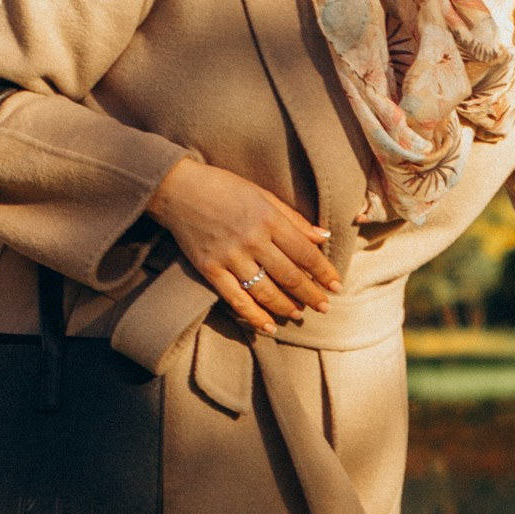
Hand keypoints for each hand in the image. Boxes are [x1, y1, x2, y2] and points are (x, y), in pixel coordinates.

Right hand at [147, 155, 339, 335]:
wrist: (178, 189)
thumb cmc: (224, 188)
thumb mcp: (263, 195)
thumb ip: (294, 219)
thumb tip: (324, 237)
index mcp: (268, 219)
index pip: (305, 253)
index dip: (324, 273)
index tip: (336, 286)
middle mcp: (252, 240)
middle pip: (289, 276)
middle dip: (311, 295)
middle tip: (324, 307)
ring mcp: (230, 257)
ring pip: (266, 291)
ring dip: (286, 307)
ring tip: (299, 314)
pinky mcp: (210, 269)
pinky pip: (236, 299)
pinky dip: (254, 316)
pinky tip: (269, 326)